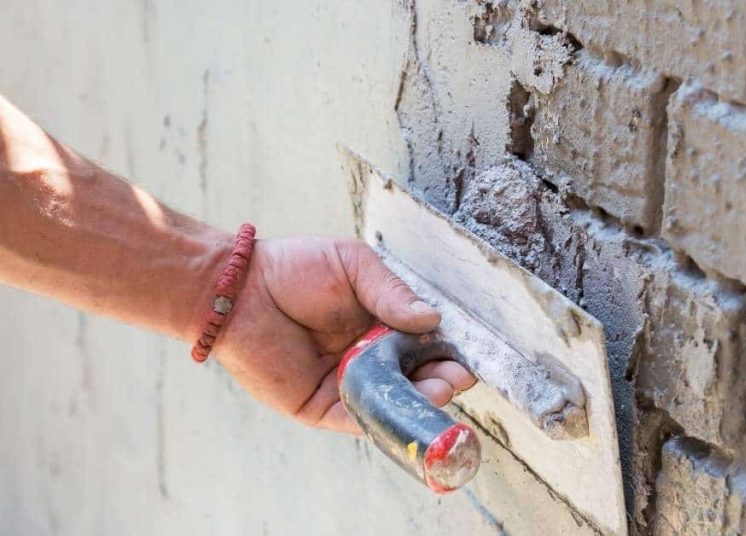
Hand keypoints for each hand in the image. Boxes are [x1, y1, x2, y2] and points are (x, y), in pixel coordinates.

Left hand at [211, 237, 475, 433]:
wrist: (240, 289)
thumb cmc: (295, 269)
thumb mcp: (354, 267)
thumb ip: (392, 293)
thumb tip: (433, 318)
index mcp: (381, 325)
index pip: (425, 345)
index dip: (446, 352)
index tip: (464, 354)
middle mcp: (369, 358)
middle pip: (415, 378)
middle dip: (440, 380)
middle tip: (455, 376)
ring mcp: (346, 384)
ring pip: (391, 402)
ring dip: (418, 401)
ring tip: (439, 391)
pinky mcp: (320, 407)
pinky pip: (357, 420)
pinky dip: (382, 421)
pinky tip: (404, 411)